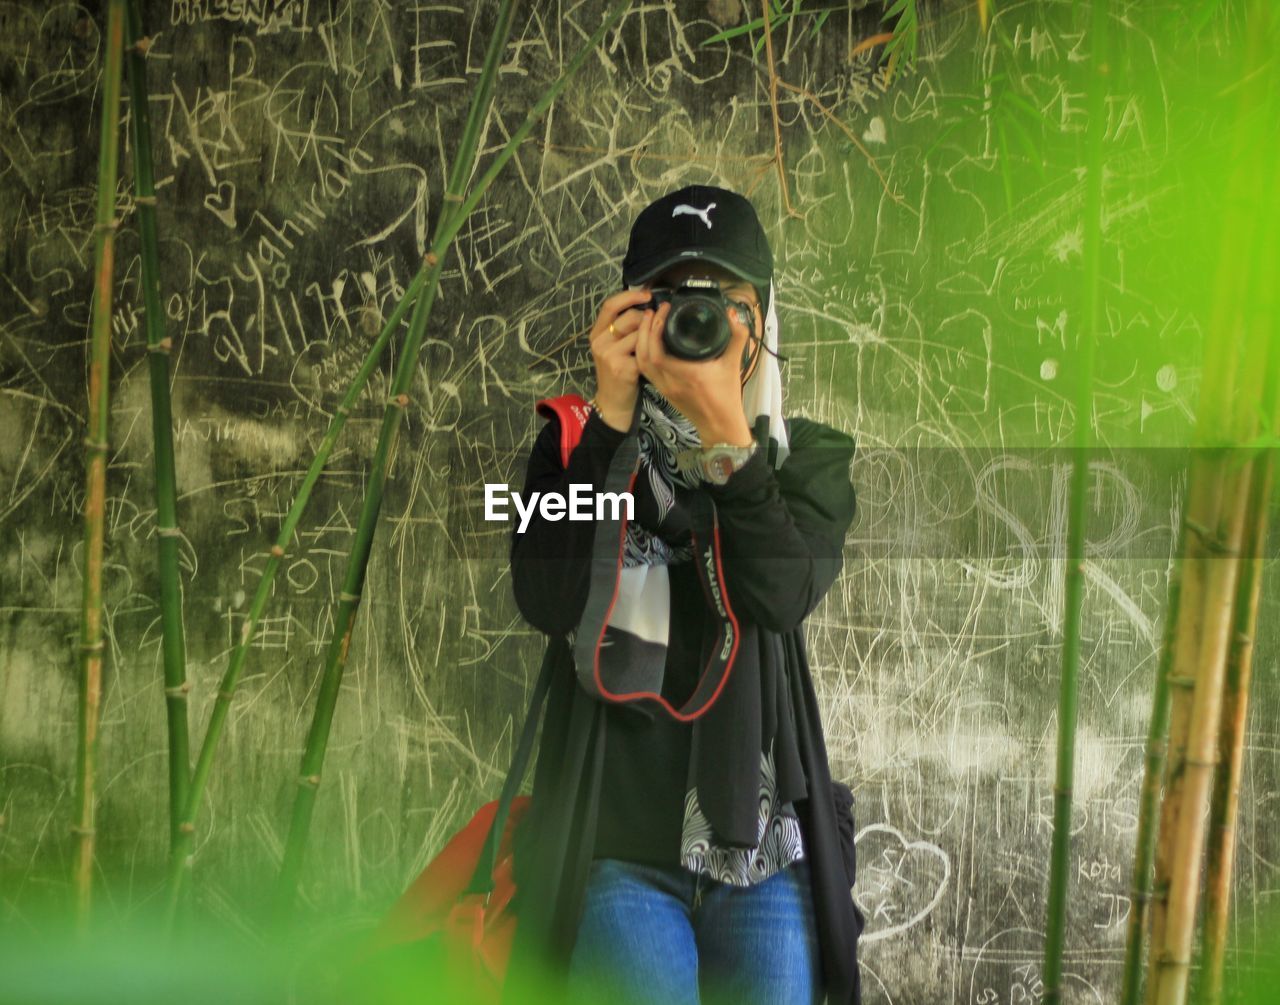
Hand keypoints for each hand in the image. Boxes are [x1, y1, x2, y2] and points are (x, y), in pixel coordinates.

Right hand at [588, 289, 653, 431]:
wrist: (613, 402)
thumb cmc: (618, 371)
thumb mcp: (613, 347)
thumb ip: (622, 328)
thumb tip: (647, 306)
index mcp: (597, 333)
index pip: (610, 305)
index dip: (630, 296)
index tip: (648, 294)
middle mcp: (600, 342)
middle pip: (630, 317)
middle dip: (647, 321)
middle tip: (654, 330)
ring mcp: (609, 355)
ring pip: (640, 333)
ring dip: (650, 339)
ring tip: (651, 348)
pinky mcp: (622, 367)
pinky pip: (645, 351)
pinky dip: (652, 353)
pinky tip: (652, 360)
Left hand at [634, 298, 753, 446]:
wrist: (719, 425)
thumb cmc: (727, 397)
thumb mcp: (734, 365)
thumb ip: (737, 337)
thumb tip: (733, 314)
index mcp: (688, 375)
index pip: (659, 353)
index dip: (655, 330)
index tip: (663, 311)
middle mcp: (671, 382)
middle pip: (644, 355)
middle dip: (644, 330)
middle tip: (652, 312)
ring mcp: (664, 388)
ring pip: (642, 363)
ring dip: (641, 341)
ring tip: (648, 322)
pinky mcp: (663, 391)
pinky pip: (645, 370)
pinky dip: (643, 353)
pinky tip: (648, 341)